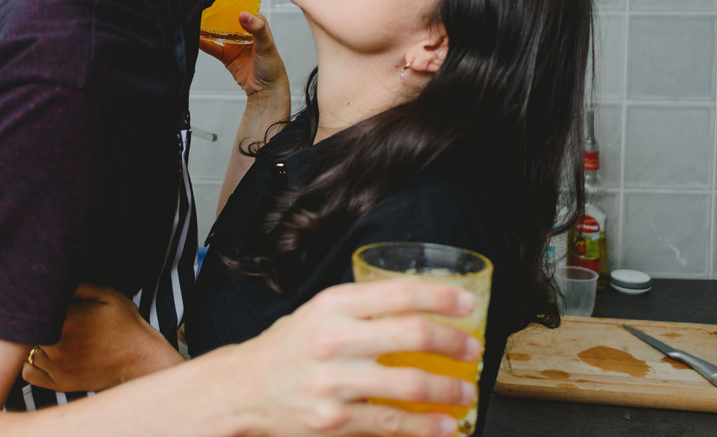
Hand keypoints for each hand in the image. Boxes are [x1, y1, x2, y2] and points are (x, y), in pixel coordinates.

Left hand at [21, 283, 182, 391]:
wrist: (138, 360)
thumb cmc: (124, 323)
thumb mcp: (108, 295)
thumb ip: (79, 285)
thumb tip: (52, 278)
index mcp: (68, 319)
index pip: (35, 308)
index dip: (37, 303)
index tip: (45, 301)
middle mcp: (58, 345)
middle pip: (28, 329)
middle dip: (36, 321)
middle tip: (49, 316)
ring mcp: (57, 367)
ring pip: (26, 350)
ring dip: (34, 342)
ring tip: (52, 335)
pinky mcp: (59, 383)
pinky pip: (29, 373)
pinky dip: (32, 363)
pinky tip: (48, 354)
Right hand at [199, 12, 289, 99]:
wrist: (266, 91)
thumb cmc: (272, 66)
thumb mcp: (266, 45)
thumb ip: (257, 29)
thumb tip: (243, 14)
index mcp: (257, 24)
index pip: (243, 8)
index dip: (233, 0)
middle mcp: (245, 32)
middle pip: (228, 19)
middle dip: (217, 12)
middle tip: (202, 3)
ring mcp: (235, 44)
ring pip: (219, 32)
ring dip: (209, 27)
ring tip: (195, 17)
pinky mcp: (227, 56)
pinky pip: (213, 47)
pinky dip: (204, 43)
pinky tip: (195, 37)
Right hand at [221, 280, 483, 436]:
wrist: (243, 390)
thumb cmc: (288, 348)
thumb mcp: (319, 312)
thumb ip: (362, 308)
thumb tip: (422, 307)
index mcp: (333, 305)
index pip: (400, 293)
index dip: (441, 298)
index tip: (468, 305)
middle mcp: (333, 339)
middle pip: (412, 333)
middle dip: (453, 341)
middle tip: (473, 349)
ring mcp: (334, 382)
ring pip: (409, 384)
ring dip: (449, 388)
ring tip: (466, 390)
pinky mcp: (334, 419)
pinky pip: (392, 423)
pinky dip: (425, 426)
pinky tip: (445, 425)